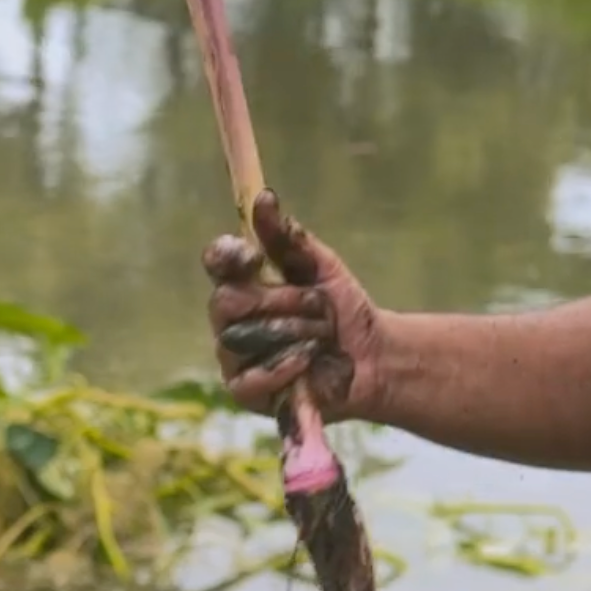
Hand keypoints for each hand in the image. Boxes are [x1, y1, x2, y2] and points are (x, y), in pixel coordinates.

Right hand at [205, 190, 386, 422]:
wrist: (374, 356)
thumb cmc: (343, 308)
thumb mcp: (321, 266)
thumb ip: (287, 237)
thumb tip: (262, 197)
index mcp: (245, 283)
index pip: (217, 262)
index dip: (227, 255)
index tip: (252, 255)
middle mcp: (231, 319)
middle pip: (226, 302)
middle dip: (280, 301)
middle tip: (317, 305)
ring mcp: (235, 357)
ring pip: (241, 339)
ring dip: (292, 333)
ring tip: (322, 336)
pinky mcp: (246, 392)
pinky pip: (251, 377)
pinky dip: (284, 367)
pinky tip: (308, 361)